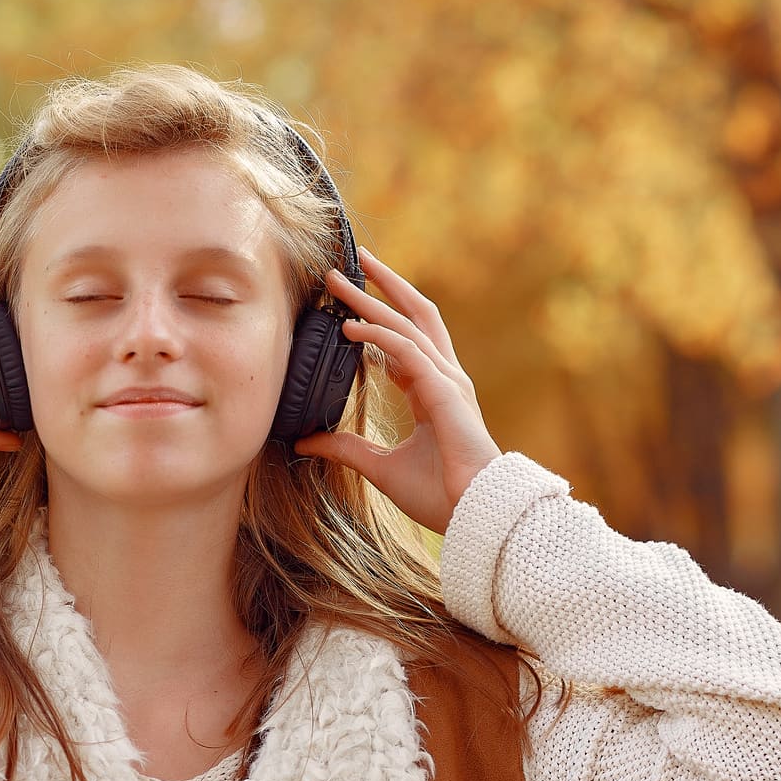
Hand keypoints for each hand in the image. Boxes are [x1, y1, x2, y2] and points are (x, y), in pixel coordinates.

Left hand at [292, 248, 501, 533]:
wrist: (474, 514)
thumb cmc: (439, 494)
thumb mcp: (379, 467)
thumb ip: (346, 448)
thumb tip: (306, 441)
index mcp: (434, 391)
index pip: (406, 340)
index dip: (378, 318)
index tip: (347, 305)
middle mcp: (444, 378)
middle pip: (414, 316)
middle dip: (382, 286)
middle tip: (346, 266)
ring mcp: (449, 382)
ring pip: (408, 326)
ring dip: (371, 301)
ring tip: (337, 283)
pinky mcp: (446, 393)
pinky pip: (408, 352)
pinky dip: (379, 336)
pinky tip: (351, 327)